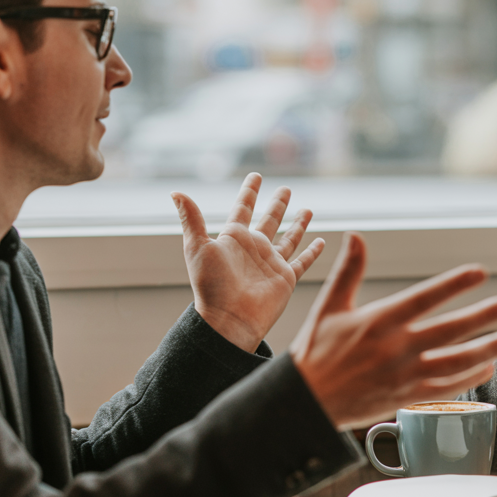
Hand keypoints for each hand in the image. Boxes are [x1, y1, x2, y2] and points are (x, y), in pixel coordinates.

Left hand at [173, 173, 324, 352]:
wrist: (229, 319)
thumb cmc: (211, 286)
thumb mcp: (197, 247)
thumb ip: (191, 218)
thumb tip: (175, 192)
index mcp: (234, 239)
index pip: (243, 208)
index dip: (250, 192)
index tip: (256, 176)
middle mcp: (254, 248)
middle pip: (269, 220)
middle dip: (277, 205)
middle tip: (286, 188)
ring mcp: (271, 263)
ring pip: (289, 238)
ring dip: (298, 224)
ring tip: (308, 209)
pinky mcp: (286, 278)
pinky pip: (302, 261)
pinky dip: (312, 252)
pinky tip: (321, 241)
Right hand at [291, 233, 496, 428]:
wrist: (304, 400)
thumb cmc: (316, 351)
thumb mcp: (329, 306)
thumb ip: (348, 271)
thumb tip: (355, 236)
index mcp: (378, 320)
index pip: (424, 297)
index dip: (454, 284)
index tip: (479, 273)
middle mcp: (395, 347)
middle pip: (449, 329)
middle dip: (482, 316)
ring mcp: (403, 375)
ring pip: (454, 361)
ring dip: (485, 349)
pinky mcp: (405, 398)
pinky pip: (445, 388)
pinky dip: (467, 377)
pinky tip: (484, 366)